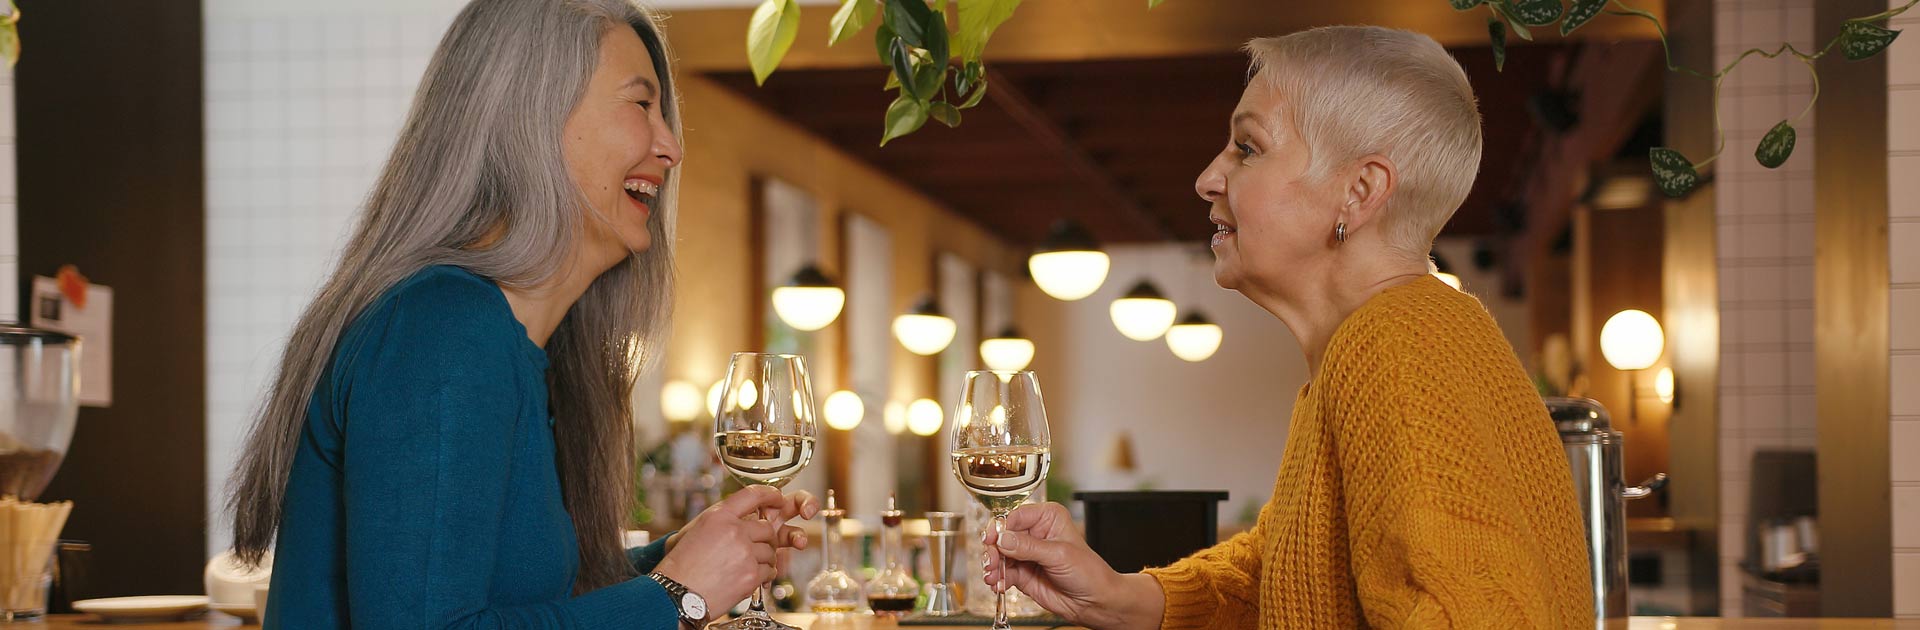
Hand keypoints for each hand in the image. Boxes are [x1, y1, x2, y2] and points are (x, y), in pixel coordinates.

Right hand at [654, 486, 819, 608]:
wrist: (675, 596)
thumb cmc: (680, 567)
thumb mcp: (693, 532)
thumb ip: (720, 521)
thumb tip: (743, 518)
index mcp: (718, 516)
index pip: (752, 495)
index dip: (770, 494)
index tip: (777, 498)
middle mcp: (734, 531)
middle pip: (767, 528)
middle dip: (766, 538)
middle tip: (757, 547)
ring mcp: (745, 553)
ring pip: (771, 551)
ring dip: (764, 559)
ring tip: (747, 567)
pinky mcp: (751, 576)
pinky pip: (770, 571)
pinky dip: (764, 576)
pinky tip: (749, 578)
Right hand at [982, 502, 1162, 629]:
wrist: (1094, 601)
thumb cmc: (1089, 572)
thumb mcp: (1059, 555)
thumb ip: (1028, 546)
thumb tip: (1003, 539)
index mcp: (1047, 517)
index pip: (1015, 516)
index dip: (1001, 528)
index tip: (992, 541)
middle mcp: (1035, 533)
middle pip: (1002, 535)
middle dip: (993, 549)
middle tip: (991, 561)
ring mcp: (1027, 554)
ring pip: (999, 554)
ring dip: (992, 565)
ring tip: (992, 576)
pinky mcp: (1022, 572)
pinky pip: (1002, 572)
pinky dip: (997, 579)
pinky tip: (998, 584)